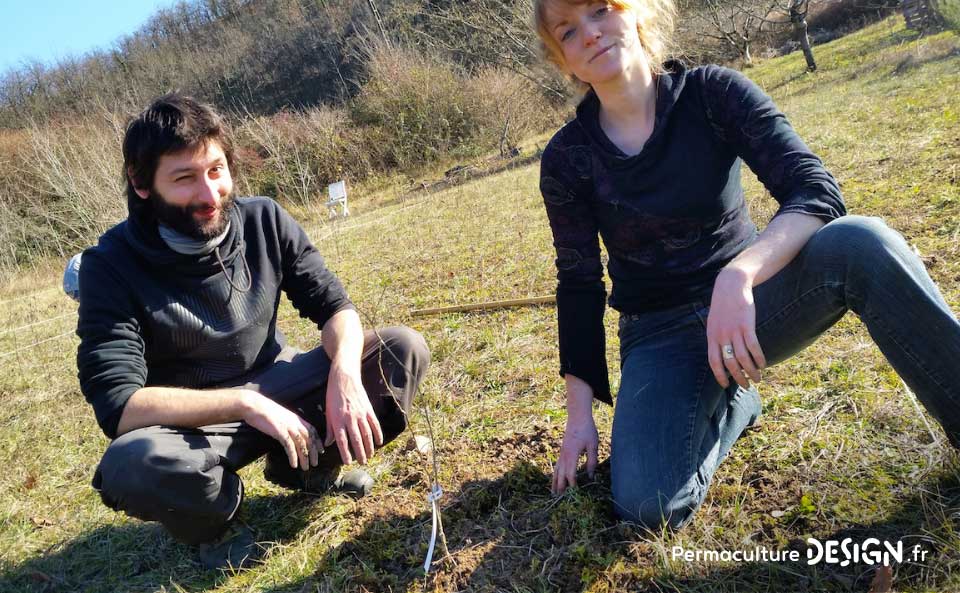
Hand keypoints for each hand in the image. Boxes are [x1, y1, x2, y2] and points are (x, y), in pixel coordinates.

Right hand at [241, 390, 319, 469]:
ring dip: (304, 457)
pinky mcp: (280, 432)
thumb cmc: (265, 411)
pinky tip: (294, 464)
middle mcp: (295, 422)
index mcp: (296, 418)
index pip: (312, 430)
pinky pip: (289, 446)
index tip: (321, 450)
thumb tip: (291, 432)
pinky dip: (293, 456)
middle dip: (314, 452)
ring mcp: (288, 427)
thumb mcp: (282, 416)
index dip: (318, 441)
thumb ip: (289, 423)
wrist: (254, 405)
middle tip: (315, 464)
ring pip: (301, 444)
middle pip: (309, 439)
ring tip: (305, 468)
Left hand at [324, 365, 382, 464]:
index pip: (342, 440)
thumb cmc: (333, 396)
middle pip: (356, 439)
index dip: (345, 453)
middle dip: (360, 453)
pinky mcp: (368, 409)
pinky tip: (379, 442)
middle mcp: (349, 418)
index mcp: (338, 420)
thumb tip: (329, 443)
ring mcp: (360, 413)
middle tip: (362, 463)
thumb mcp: (328, 413)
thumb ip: (330, 429)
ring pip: (367, 433)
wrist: (344, 379)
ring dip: (369, 446)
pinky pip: (374, 424)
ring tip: (370, 456)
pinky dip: (378, 434)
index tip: (348, 462)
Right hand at [552, 413, 598, 494]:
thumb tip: (591, 476)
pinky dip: (555, 473)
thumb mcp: (593, 445)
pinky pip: (557, 465)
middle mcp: (564, 454)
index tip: (575, 493)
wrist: (577, 416)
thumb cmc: (587, 430)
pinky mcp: (562, 450)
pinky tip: (555, 478)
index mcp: (572, 454)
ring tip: (553, 492)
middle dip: (560, 486)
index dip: (572, 484)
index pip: (570, 473)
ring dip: (555, 481)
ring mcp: (562, 452)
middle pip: (560, 474)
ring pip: (556, 470)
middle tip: (559, 499)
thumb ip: (592, 461)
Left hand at [706, 267, 766, 388]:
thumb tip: (723, 354)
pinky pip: (753, 346)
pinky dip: (759, 358)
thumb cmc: (723, 305)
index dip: (719, 375)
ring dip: (751, 371)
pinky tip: (763, 364)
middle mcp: (721, 336)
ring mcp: (734, 331)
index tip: (725, 385)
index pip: (713, 362)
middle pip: (730, 363)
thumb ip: (717, 338)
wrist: (731, 285)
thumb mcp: (714, 322)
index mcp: (711, 336)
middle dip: (739, 378)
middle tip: (746, 386)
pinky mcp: (746, 325)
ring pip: (743, 358)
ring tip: (758, 378)